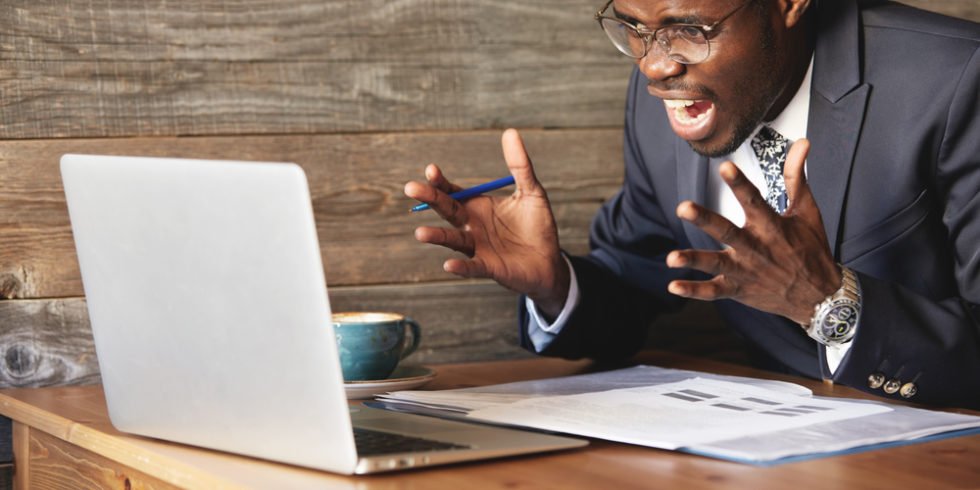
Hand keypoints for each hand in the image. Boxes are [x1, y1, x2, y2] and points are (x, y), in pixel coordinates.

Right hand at [403, 129, 569, 316]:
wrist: (549, 261)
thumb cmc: (537, 226)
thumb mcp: (532, 192)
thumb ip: (520, 166)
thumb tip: (510, 132)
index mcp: (477, 206)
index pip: (452, 192)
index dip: (440, 182)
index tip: (431, 169)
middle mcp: (471, 226)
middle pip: (446, 211)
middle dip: (430, 199)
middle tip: (410, 188)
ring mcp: (477, 248)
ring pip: (453, 240)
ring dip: (437, 236)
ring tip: (420, 233)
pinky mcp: (489, 267)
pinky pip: (472, 267)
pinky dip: (460, 267)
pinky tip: (448, 265)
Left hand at [665, 138, 840, 323]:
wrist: (820, 296)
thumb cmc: (812, 249)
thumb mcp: (807, 212)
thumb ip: (795, 177)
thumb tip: (802, 142)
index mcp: (772, 226)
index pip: (753, 201)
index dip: (739, 183)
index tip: (725, 167)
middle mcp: (756, 248)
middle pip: (727, 232)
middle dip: (705, 220)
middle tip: (683, 208)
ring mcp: (746, 271)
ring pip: (716, 263)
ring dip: (693, 259)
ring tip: (671, 258)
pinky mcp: (739, 289)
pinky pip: (713, 291)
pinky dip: (694, 291)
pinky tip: (673, 286)